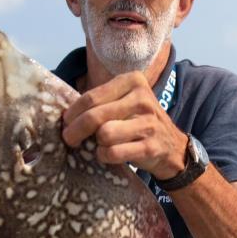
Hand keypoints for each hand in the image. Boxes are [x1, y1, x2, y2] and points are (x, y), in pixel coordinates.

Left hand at [62, 71, 187, 179]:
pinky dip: (104, 156)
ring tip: (99, 144)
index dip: (72, 113)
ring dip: (96, 144)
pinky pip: (113, 153)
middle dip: (75, 130)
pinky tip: (107, 154)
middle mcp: (142, 98)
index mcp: (133, 81)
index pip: (91, 97)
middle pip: (94, 116)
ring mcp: (148, 123)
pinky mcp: (150, 146)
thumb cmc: (137, 121)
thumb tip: (65, 115)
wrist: (171, 146)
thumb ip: (99, 102)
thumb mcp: (123, 102)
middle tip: (69, 138)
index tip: (65, 122)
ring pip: (104, 135)